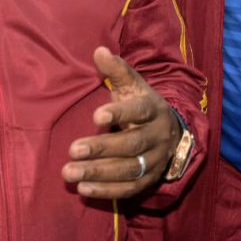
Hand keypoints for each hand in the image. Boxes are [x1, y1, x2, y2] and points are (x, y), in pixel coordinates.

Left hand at [62, 47, 180, 198]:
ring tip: (69, 172)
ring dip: (98, 172)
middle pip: (131, 144)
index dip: (120, 113)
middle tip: (73, 150)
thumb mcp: (133, 86)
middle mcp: (158, 136)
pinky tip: (83, 188)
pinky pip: (129, 188)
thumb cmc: (142, 106)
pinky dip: (107, 190)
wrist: (171, 133)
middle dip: (101, 148)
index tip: (95, 116)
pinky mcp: (149, 180)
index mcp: (154, 109)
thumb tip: (98, 50)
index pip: (139, 111)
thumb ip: (116, 70)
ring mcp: (156, 160)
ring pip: (129, 169)